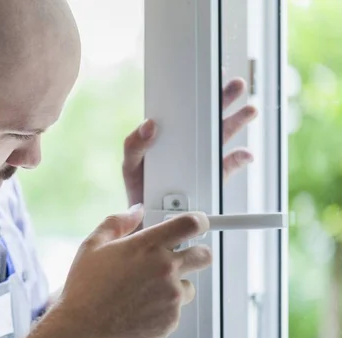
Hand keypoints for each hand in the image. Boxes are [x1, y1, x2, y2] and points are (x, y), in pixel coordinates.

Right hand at [57, 205, 211, 337]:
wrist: (83, 330)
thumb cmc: (85, 289)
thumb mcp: (92, 245)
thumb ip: (117, 222)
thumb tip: (135, 211)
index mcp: (147, 246)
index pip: (189, 224)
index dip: (199, 221)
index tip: (199, 223)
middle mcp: (164, 268)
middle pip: (203, 255)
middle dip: (198, 253)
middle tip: (185, 257)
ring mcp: (171, 295)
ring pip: (189, 286)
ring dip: (175, 286)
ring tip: (145, 292)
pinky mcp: (172, 319)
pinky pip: (176, 309)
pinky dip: (164, 308)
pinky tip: (140, 308)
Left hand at [122, 78, 258, 206]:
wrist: (149, 219)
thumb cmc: (139, 189)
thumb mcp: (131, 165)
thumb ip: (134, 146)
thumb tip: (148, 125)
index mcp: (170, 136)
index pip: (186, 109)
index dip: (200, 92)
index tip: (212, 75)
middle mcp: (189, 145)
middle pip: (210, 118)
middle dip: (224, 100)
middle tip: (236, 85)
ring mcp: (203, 161)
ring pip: (224, 137)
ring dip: (237, 122)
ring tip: (249, 110)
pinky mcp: (213, 179)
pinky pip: (229, 166)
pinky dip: (239, 158)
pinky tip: (244, 153)